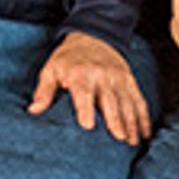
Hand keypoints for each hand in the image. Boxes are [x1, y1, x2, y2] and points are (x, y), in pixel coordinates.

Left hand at [28, 31, 150, 143]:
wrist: (91, 36)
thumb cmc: (68, 59)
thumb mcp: (51, 70)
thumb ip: (44, 90)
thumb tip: (34, 110)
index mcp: (80, 73)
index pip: (83, 92)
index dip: (85, 108)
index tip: (87, 125)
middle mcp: (102, 75)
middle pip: (110, 99)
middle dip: (116, 119)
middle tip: (119, 139)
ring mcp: (118, 78)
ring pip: (127, 102)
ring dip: (131, 122)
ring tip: (132, 141)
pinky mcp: (129, 80)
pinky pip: (138, 99)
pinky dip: (143, 117)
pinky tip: (144, 133)